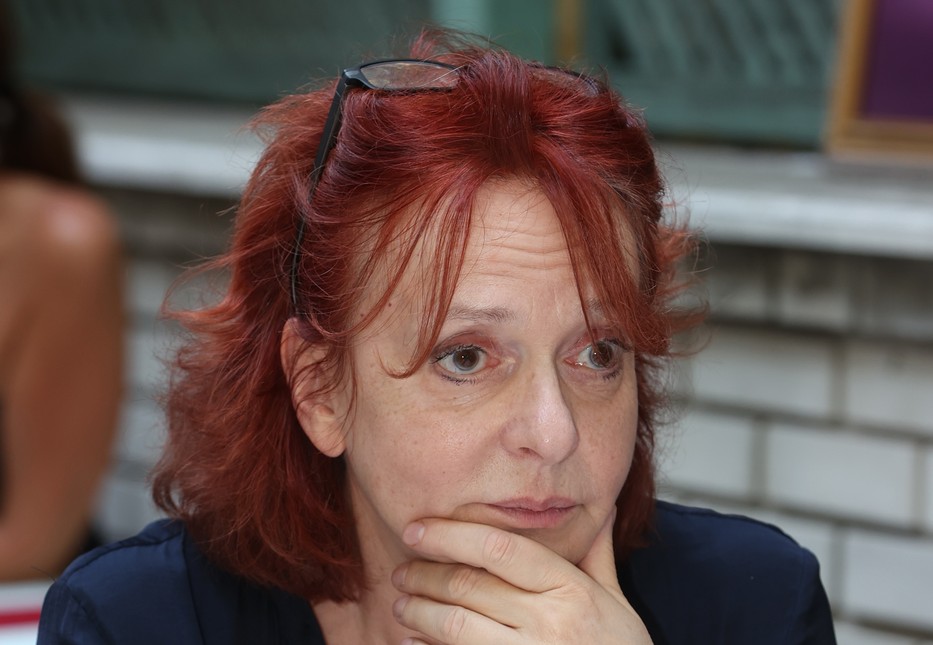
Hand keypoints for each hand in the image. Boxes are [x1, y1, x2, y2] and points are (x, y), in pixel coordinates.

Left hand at [390, 510, 651, 643]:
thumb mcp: (616, 603)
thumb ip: (597, 555)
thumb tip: (604, 506)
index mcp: (572, 590)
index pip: (501, 548)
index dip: (452, 534)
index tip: (419, 529)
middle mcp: (550, 621)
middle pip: (469, 584)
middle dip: (425, 573)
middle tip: (403, 569)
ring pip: (456, 624)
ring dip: (420, 612)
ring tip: (402, 604)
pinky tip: (415, 640)